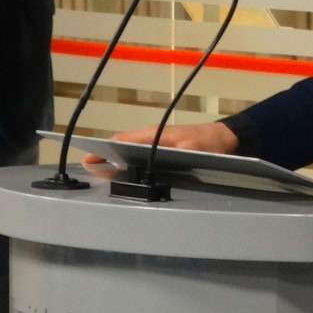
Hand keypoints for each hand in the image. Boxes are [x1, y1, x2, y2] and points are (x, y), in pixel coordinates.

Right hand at [81, 122, 238, 165]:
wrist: (225, 139)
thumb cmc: (208, 142)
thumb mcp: (196, 148)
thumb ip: (181, 152)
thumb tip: (162, 159)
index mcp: (153, 134)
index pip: (121, 140)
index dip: (103, 151)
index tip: (87, 160)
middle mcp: (151, 138)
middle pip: (121, 148)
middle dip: (104, 159)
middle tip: (87, 173)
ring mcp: (156, 145)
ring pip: (129, 153)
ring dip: (115, 163)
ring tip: (100, 178)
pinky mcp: (162, 153)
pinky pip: (139, 159)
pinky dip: (128, 166)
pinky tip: (124, 178)